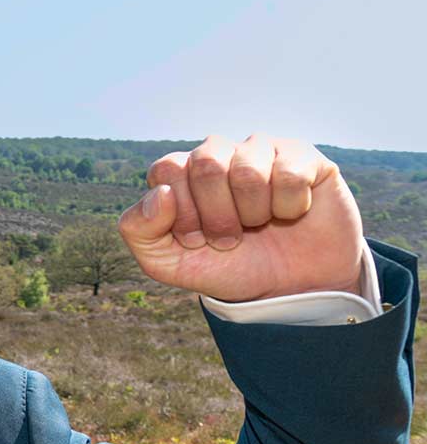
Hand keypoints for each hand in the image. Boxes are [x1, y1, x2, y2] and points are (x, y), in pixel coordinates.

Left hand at [118, 134, 366, 301]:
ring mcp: (261, 152)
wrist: (288, 291)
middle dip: (218, 215)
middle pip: (207, 164)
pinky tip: (291, 214)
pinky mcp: (304, 158)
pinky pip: (290, 172)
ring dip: (254, 213)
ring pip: (248, 170)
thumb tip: (161, 192)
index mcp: (182, 171)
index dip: (183, 213)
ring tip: (260, 225)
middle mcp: (219, 153)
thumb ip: (138, 229)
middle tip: (230, 237)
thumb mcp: (166, 262)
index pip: (167, 170)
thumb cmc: (226, 268)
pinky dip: (290, 207)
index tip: (197, 239)